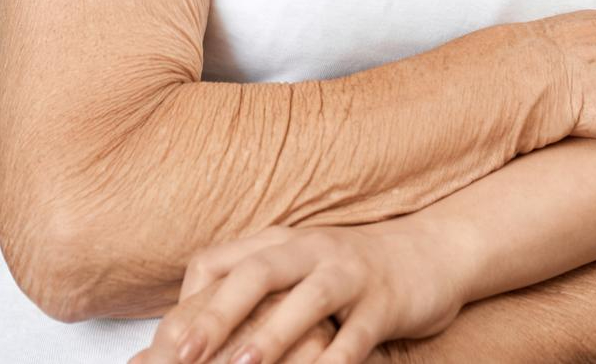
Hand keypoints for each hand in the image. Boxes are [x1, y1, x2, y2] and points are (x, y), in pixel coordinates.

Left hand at [135, 224, 461, 363]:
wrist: (433, 252)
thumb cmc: (349, 271)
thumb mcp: (295, 271)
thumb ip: (247, 296)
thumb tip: (178, 340)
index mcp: (279, 242)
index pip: (220, 263)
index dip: (189, 304)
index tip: (163, 349)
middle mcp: (312, 251)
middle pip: (257, 273)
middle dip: (218, 314)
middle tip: (184, 355)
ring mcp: (352, 274)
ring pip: (309, 299)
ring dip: (273, 334)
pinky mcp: (386, 302)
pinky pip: (358, 334)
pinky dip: (337, 359)